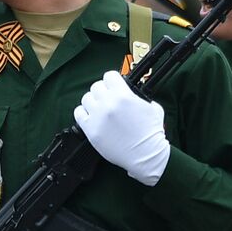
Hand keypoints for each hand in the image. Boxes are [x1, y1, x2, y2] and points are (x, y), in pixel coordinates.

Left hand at [74, 71, 170, 185]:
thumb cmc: (151, 134)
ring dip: (93, 102)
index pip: (109, 76)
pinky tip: (91, 116)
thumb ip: (139, 97)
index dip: (113, 81)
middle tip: (108, 98)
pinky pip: (79, 113)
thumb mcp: (152, 107)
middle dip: (103, 91)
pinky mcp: (91, 130)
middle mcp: (108, 103)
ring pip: (86, 98)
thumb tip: (132, 93)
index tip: (114, 85)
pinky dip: (83, 113)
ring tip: (100, 108)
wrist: (145, 155)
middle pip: (96, 86)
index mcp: (123, 95)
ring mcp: (97, 116)